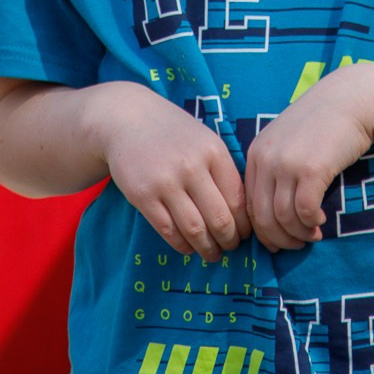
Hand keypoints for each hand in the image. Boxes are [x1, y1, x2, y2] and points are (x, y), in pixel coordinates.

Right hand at [99, 85, 248, 262]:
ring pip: (195, 229)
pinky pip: (168, 230)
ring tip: (212, 254)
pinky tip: (188, 247)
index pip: (238, 200)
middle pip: (219, 219)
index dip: (244, 224)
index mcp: (214, 152)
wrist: (128, 120)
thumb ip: (223, 171)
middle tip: (230, 248)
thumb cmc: (174, 134)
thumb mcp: (205, 141)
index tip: (245, 234)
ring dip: (207, 248)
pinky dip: (182, 245)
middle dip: (229, 241)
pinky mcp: (143, 195)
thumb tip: (245, 214)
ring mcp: (166, 181)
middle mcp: (192, 166)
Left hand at [242, 65, 373, 250]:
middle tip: (296, 246)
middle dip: (278, 239)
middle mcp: (266, 159)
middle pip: (262, 217)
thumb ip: (274, 170)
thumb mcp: (286, 142)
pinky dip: (312, 224)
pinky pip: (305, 211)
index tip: (277, 241)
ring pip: (284, 218)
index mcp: (255, 154)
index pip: (248, 205)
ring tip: (312, 235)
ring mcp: (287, 163)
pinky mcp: (312, 169)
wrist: (350, 100)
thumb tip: (272, 215)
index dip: (262, 230)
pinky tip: (320, 222)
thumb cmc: (321, 124)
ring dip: (299, 234)